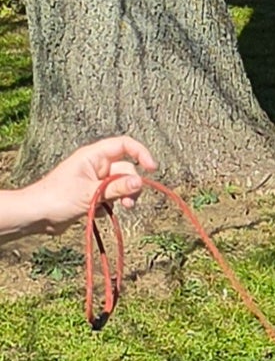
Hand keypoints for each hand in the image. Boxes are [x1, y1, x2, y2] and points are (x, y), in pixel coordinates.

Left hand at [17, 136, 156, 233]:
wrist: (36, 215)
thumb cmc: (57, 198)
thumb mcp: (91, 193)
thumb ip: (117, 188)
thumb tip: (141, 182)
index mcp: (93, 156)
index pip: (124, 145)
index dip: (141, 153)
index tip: (152, 169)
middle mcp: (96, 165)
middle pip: (127, 169)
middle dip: (131, 186)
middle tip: (129, 204)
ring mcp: (95, 180)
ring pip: (122, 185)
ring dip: (124, 197)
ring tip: (121, 209)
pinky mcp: (94, 194)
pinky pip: (113, 197)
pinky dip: (111, 206)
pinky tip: (97, 211)